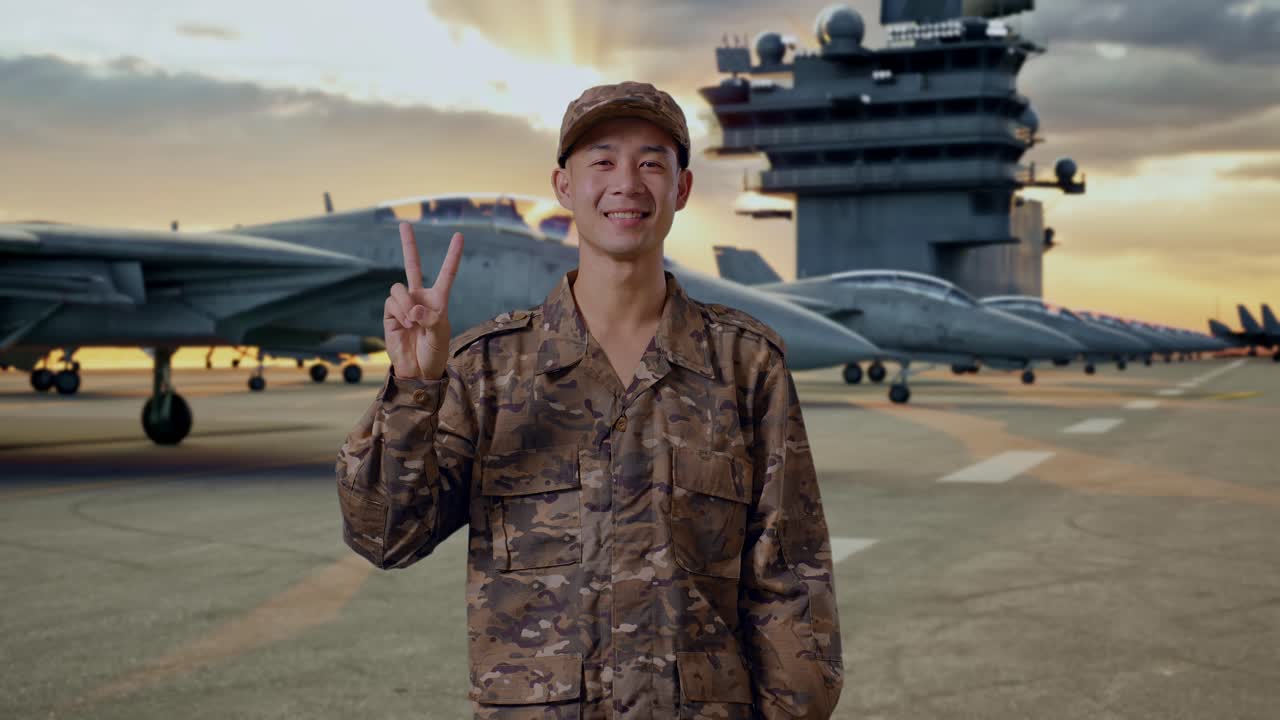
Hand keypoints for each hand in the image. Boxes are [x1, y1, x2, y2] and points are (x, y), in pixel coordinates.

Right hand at [383, 223, 462, 380]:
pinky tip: (405, 325)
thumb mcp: (440, 336)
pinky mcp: (390, 313)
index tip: (458, 235)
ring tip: (412, 322)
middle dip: (408, 244)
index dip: (452, 255)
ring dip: (406, 304)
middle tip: (404, 223)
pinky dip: (399, 313)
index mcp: (439, 299)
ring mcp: (404, 304)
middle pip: (412, 265)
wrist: (417, 369)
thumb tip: (414, 309)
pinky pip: (392, 302)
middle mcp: (420, 297)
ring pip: (399, 288)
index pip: (446, 273)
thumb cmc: (434, 352)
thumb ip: (430, 320)